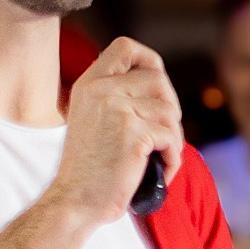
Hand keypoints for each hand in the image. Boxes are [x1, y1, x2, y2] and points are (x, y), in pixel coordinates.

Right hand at [52, 38, 182, 226]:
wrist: (75, 201)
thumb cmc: (88, 169)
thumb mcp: (92, 120)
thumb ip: (113, 97)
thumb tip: (158, 84)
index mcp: (89, 84)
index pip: (125, 47)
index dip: (149, 61)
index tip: (157, 86)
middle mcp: (101, 90)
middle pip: (158, 79)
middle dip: (170, 107)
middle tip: (165, 133)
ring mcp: (117, 109)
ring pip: (169, 110)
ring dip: (174, 138)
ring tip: (162, 157)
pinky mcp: (133, 133)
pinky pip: (171, 137)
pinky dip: (173, 158)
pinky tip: (163, 171)